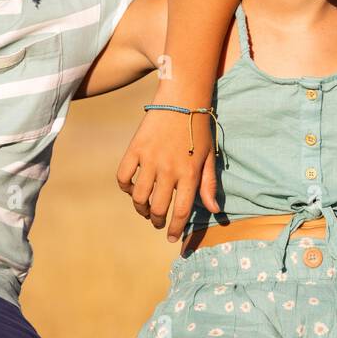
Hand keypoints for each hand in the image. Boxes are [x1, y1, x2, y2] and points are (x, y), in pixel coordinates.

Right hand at [116, 104, 220, 242]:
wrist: (183, 98)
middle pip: (158, 208)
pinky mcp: (135, 149)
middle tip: (159, 222)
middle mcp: (169, 170)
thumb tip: (212, 210)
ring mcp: (150, 160)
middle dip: (158, 221)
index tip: (172, 238)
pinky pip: (123, 177)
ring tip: (146, 209)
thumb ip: (209, 185)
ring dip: (141, 208)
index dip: (175, 230)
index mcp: (189, 174)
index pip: (179, 212)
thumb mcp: (208, 157)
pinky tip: (132, 189)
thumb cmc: (199, 129)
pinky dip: (125, 187)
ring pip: (138, 197)